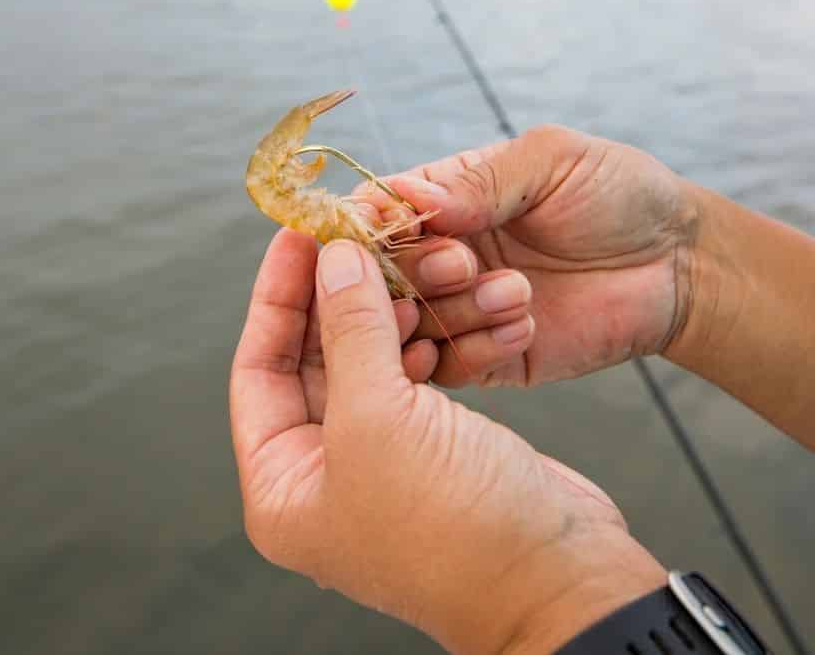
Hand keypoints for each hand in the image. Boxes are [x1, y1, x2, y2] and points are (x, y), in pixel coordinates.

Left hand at [230, 230, 664, 652]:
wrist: (558, 577)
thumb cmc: (454, 526)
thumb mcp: (380, 420)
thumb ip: (351, 332)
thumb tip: (335, 260)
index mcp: (283, 489)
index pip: (256, 371)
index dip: (275, 299)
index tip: (297, 237)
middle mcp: (322, 477)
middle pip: (310, 363)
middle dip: (333, 300)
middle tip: (349, 237)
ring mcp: (379, 463)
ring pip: (365, 365)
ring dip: (382, 316)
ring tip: (397, 267)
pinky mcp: (430, 450)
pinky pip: (407, 379)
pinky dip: (416, 343)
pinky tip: (428, 315)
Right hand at [357, 125, 697, 386]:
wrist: (680, 263)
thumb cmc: (620, 194)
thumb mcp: (551, 161)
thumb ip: (480, 180)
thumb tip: (410, 196)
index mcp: (449, 199)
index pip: (380, 211)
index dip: (371, 224)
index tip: (387, 228)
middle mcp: (445, 256)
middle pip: (383, 275)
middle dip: (418, 270)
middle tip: (464, 263)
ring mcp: (465, 310)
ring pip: (411, 326)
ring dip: (454, 311)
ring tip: (519, 291)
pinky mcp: (492, 357)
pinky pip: (451, 369)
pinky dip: (475, 350)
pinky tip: (526, 326)